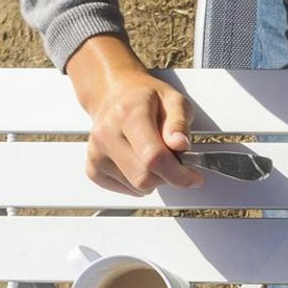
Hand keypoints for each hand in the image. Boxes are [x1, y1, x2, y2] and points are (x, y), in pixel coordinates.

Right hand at [67, 35, 203, 196]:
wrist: (116, 96)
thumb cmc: (147, 99)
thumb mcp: (174, 100)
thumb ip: (179, 123)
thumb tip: (180, 144)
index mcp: (127, 114)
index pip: (154, 157)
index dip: (179, 174)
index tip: (194, 177)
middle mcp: (106, 134)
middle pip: (145, 178)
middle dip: (168, 176)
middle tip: (175, 161)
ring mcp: (96, 152)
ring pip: (137, 188)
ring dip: (155, 179)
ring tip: (154, 156)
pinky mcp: (93, 168)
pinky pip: (126, 191)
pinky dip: (139, 183)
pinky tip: (140, 162)